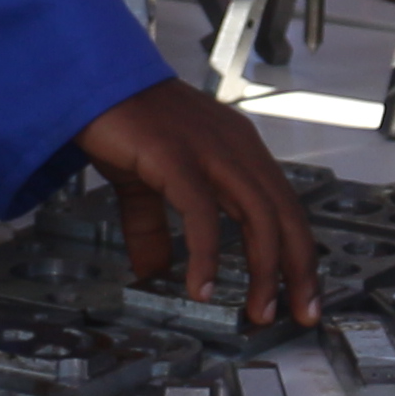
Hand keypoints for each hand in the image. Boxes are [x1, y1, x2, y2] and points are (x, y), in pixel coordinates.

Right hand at [76, 81, 320, 323]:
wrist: (90, 82)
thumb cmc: (123, 121)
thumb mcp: (147, 183)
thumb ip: (153, 229)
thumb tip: (152, 274)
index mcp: (239, 149)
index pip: (285, 206)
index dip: (299, 252)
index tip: (303, 294)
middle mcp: (236, 148)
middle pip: (285, 214)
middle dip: (299, 269)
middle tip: (302, 313)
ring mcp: (210, 150)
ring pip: (258, 216)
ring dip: (264, 269)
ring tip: (258, 310)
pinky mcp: (176, 157)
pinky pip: (203, 213)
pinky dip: (207, 254)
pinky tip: (203, 287)